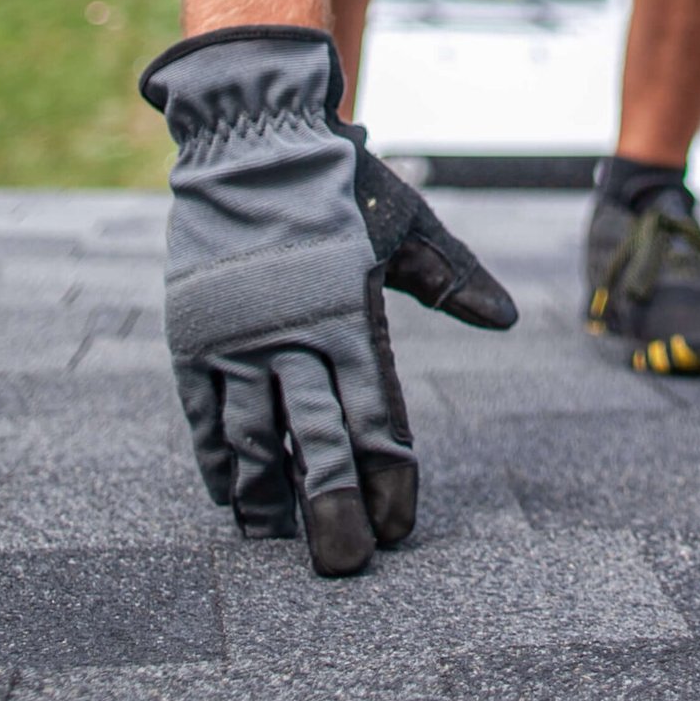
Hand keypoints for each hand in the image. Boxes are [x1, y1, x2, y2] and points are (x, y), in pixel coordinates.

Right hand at [141, 25, 512, 576]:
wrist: (252, 136)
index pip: (377, 415)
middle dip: (334, 509)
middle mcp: (293, 333)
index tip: (399, 526)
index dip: (389, 476)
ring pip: (255, 438)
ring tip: (283, 542)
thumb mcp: (407, 223)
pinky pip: (204, 414)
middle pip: (319, 441)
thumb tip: (506, 320)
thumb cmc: (339, 183)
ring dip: (271, 497)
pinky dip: (217, 460)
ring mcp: (237, 337)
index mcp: (350, 312)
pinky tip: (231, 499)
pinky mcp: (193, 335)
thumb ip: (453, 276)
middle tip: (347, 565)